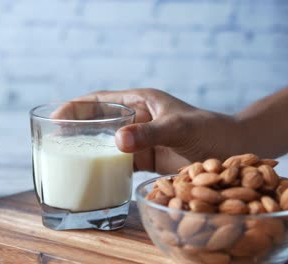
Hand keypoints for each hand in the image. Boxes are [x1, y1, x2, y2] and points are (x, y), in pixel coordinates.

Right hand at [62, 89, 244, 173]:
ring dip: (87, 150)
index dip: (76, 106)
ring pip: (105, 144)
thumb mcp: (180, 127)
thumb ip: (150, 133)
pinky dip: (104, 168)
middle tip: (52, 140)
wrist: (235, 152)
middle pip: (98, 122)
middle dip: (75, 129)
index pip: (100, 100)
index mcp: (140, 102)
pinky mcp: (146, 161)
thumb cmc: (211, 131)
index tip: (56, 116)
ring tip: (65, 159)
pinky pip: (119, 164)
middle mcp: (136, 120)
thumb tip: (117, 142)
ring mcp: (140, 141)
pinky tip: (91, 176)